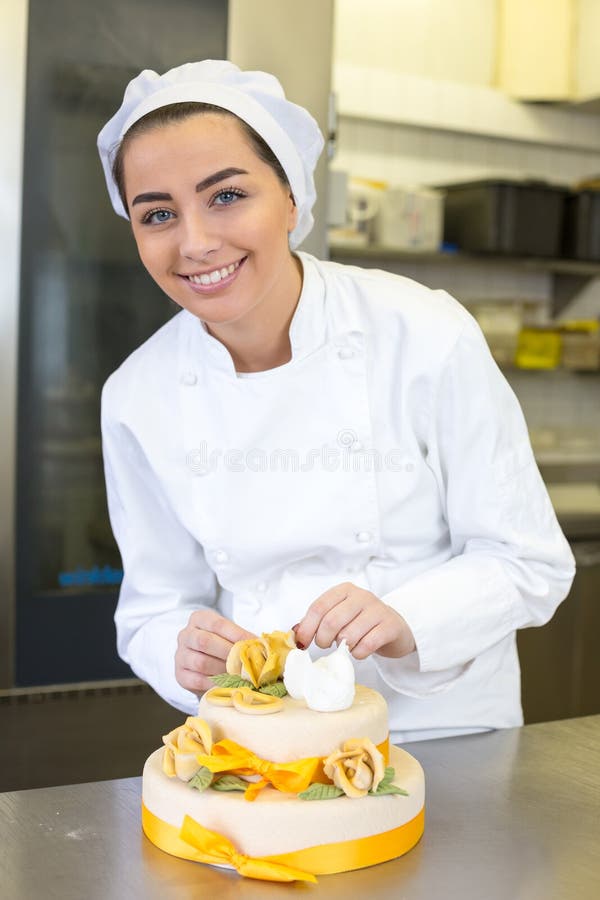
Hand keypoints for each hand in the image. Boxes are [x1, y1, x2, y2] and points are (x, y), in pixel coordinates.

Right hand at [175, 609, 254, 694]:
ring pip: (200, 662)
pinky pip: (196, 680)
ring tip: (240, 675)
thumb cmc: (221, 646)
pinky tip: (227, 685)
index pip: (218, 624)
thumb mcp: (229, 635)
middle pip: (205, 642)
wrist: (204, 664)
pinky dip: (214, 684)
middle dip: (229, 653)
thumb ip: (241, 638)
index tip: (253, 644)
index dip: (237, 634)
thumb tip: (264, 646)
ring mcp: (180, 655)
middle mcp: (185, 635)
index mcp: (199, 619)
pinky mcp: (180, 675)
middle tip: (246, 662)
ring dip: (222, 670)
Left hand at [293, 582, 415, 659]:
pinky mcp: (390, 625)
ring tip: (345, 647)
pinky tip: (359, 652)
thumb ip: (317, 622)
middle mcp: (361, 596)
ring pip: (349, 635)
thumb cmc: (361, 623)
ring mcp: (377, 609)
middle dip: (323, 640)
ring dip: (342, 648)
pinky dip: (358, 654)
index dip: (307, 628)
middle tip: (325, 646)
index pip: (318, 607)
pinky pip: (367, 644)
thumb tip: (295, 633)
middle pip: (331, 621)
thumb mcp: (339, 616)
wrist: (394, 628)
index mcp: (344, 590)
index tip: (302, 643)